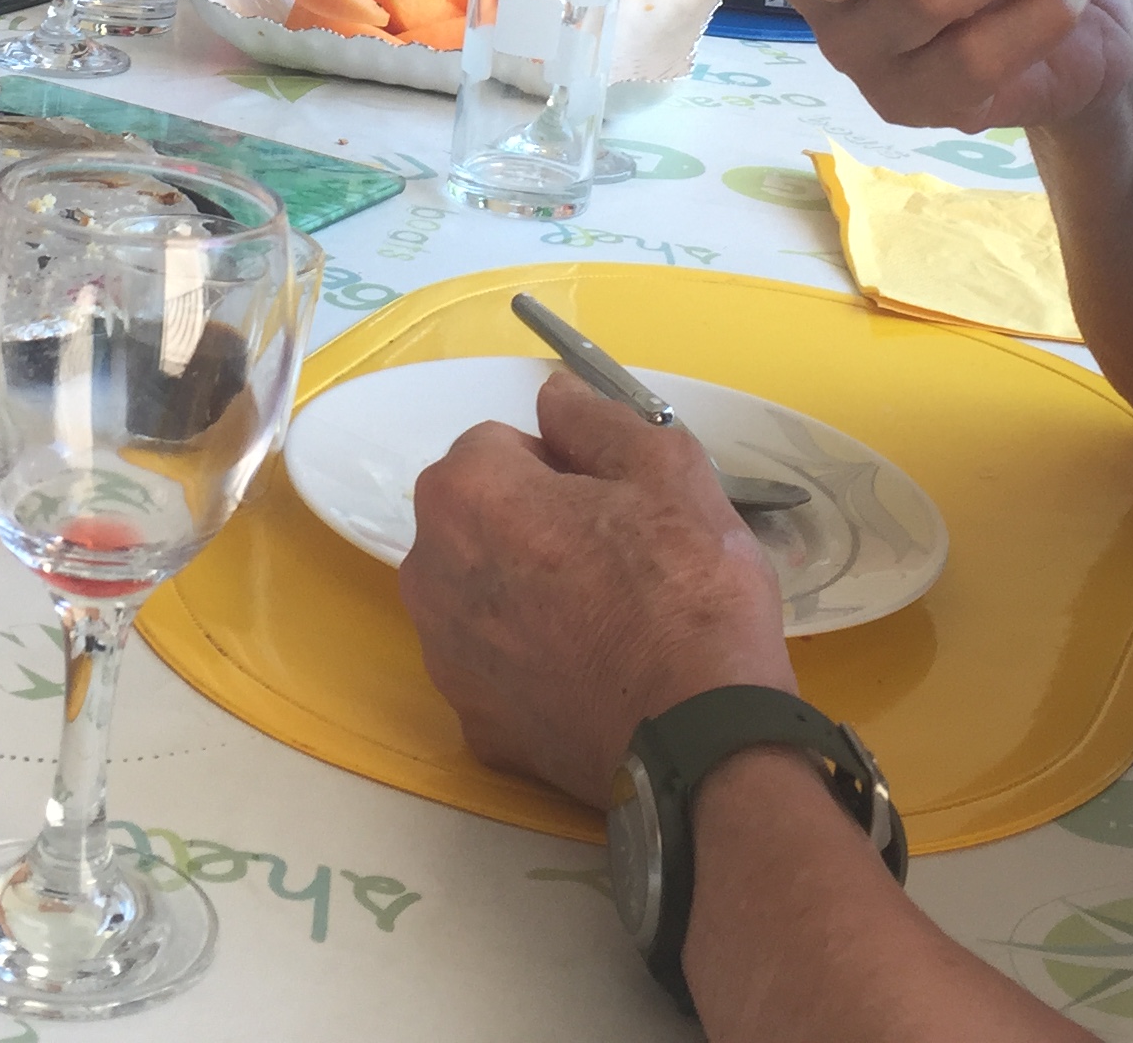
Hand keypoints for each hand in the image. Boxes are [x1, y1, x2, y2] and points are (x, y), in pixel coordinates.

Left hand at [396, 373, 793, 805]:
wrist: (703, 737)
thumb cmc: (688, 590)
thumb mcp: (666, 470)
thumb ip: (595, 419)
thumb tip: (552, 396)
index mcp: (466, 496)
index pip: (498, 445)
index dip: (560, 466)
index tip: (612, 502)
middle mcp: (428, 572)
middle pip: (476, 519)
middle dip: (529, 524)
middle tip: (613, 557)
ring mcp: (443, 656)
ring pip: (478, 592)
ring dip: (522, 592)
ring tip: (604, 620)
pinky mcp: (472, 722)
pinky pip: (493, 666)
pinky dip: (528, 664)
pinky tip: (590, 676)